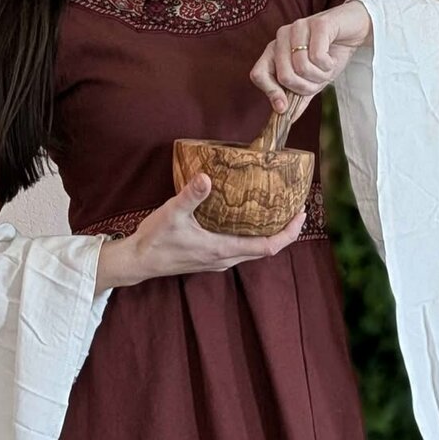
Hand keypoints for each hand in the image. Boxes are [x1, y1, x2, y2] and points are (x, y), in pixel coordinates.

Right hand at [102, 173, 307, 286]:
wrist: (137, 261)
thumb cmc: (154, 240)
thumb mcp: (172, 214)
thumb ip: (191, 195)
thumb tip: (207, 177)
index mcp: (222, 250)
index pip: (267, 247)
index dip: (288, 233)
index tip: (301, 214)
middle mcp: (224, 259)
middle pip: (266, 250)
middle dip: (284, 231)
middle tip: (296, 209)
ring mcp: (217, 261)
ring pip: (253, 251)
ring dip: (269, 235)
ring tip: (278, 213)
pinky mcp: (209, 259)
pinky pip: (241, 250)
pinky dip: (253, 236)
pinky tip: (249, 221)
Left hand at [248, 0, 371, 119]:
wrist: (355, 30)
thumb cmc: (330, 53)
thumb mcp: (313, 79)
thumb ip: (298, 96)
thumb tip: (286, 118)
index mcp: (275, 50)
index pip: (258, 74)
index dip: (271, 93)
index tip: (284, 107)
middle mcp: (282, 36)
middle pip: (284, 75)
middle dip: (306, 86)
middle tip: (319, 80)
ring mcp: (298, 27)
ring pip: (301, 67)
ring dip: (320, 75)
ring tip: (327, 67)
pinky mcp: (318, 23)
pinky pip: (317, 56)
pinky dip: (328, 65)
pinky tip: (332, 58)